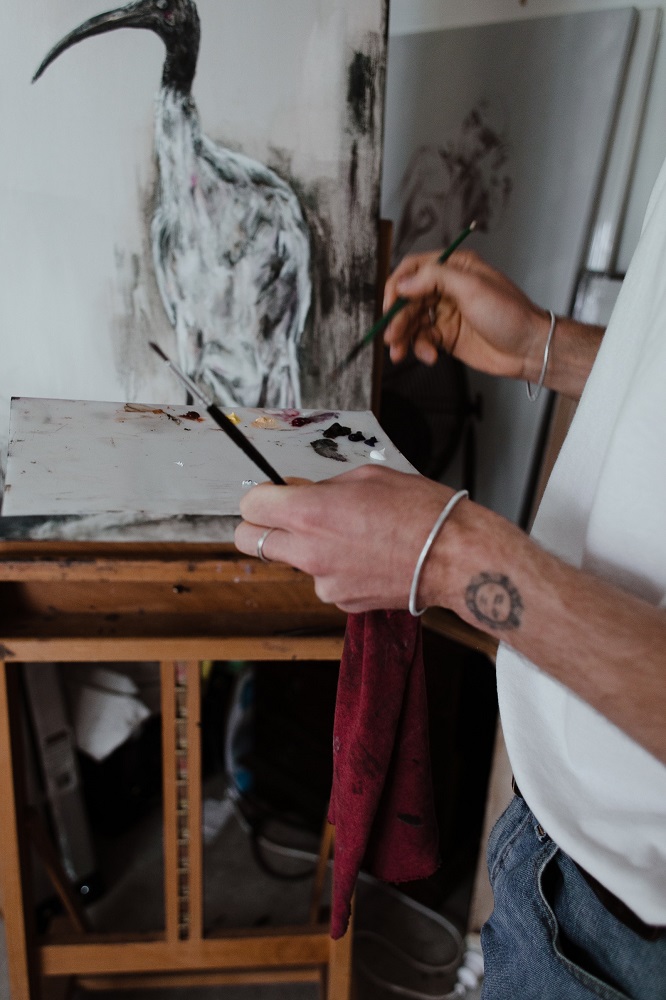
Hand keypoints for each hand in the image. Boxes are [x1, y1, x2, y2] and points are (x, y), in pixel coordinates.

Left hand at [234, 467, 457, 612]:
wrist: (454, 556)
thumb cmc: (419, 509)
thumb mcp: (366, 477)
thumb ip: (323, 486)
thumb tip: (301, 492)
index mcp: (309, 512)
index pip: (250, 506)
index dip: (261, 497)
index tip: (274, 495)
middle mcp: (308, 551)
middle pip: (249, 541)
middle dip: (260, 527)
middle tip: (286, 518)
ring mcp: (323, 582)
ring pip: (294, 562)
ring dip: (309, 550)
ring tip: (353, 537)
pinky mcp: (342, 602)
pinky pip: (325, 581)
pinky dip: (338, 570)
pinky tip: (369, 557)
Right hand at [383, 249, 550, 378]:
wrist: (530, 349)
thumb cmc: (510, 314)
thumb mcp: (471, 287)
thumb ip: (434, 279)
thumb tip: (403, 283)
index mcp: (455, 268)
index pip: (414, 269)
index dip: (397, 286)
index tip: (389, 305)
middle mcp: (448, 288)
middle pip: (409, 299)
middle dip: (398, 318)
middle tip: (391, 337)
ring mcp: (447, 313)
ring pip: (413, 322)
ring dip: (404, 337)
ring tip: (399, 352)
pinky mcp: (448, 336)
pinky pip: (424, 340)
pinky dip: (421, 348)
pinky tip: (429, 356)